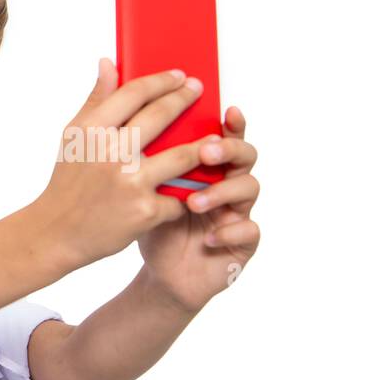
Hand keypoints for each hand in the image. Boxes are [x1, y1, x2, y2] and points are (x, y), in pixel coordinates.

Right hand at [30, 58, 218, 268]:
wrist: (58, 232)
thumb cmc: (68, 182)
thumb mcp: (74, 138)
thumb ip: (96, 100)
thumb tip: (108, 63)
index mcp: (92, 131)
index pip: (134, 93)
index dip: (161, 81)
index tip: (178, 75)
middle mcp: (111, 153)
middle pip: (160, 116)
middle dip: (184, 98)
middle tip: (198, 88)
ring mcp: (130, 183)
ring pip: (181, 156)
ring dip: (202, 145)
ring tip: (215, 137)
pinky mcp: (145, 211)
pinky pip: (178, 196)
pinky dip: (186, 192)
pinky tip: (195, 187)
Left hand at [137, 106, 259, 313]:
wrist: (160, 272)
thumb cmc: (152, 224)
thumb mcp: (141, 186)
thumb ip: (143, 151)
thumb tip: (129, 107)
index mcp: (207, 164)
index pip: (223, 134)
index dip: (230, 122)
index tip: (227, 110)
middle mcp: (228, 182)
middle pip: (244, 155)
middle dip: (229, 149)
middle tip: (206, 152)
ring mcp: (238, 211)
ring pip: (249, 188)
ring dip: (222, 192)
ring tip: (194, 202)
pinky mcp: (243, 242)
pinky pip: (249, 231)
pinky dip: (229, 232)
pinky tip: (208, 238)